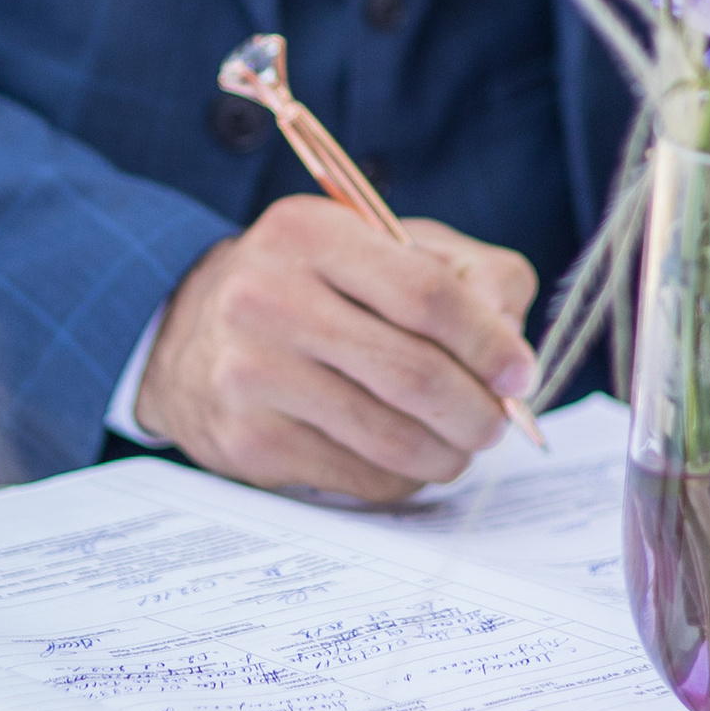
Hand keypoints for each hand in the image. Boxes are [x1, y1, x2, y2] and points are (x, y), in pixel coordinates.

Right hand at [137, 197, 536, 500]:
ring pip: (391, 437)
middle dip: (477, 410)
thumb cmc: (314, 285)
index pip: (425, 294)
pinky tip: (405, 459)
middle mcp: (268, 297)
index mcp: (310, 233)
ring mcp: (251, 373)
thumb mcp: (383, 246)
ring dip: (447, 453)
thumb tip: (511, 351)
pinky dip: (402, 477)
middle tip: (496, 424)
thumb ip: (467, 276)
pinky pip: (358, 475)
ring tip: (459, 445)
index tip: (519, 375)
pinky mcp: (248, 440)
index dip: (488, 343)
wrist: (191, 334)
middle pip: (413, 373)